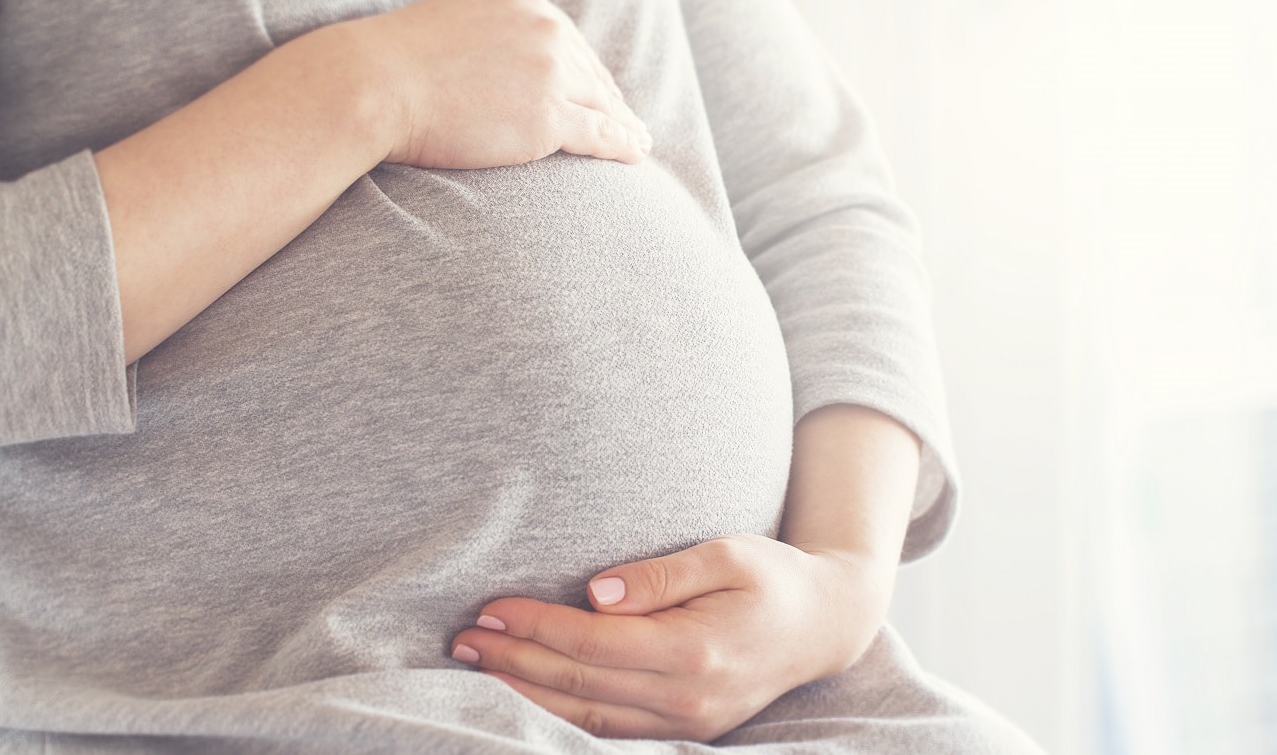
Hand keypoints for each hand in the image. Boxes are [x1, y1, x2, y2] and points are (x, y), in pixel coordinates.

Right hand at [341, 0, 651, 168]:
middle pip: (591, 73)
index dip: (587, 73)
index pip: (570, 42)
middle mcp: (547, 30)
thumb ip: (490, 37)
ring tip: (639, 142)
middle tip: (628, 121)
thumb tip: (500, 63)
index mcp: (527, 3)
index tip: (600, 92)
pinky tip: (636, 153)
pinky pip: (600, 133)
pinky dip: (624, 145)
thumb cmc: (397, 63)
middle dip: (610, 100)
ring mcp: (551, 73)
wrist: (376, 84)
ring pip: (603, 104)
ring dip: (625, 125)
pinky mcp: (549, 117)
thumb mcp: (454, 27)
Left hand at [449, 534, 894, 741]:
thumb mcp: (726, 553)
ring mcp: (687, 723)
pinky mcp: (685, 730)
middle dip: (515, 662)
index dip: (536, 627)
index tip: (490, 608)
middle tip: (462, 639)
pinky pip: (609, 732)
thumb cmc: (772, 577)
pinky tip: (527, 695)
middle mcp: (688, 698)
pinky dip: (560, 716)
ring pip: (587, 719)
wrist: (824, 624)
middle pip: (581, 686)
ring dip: (526, 694)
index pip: (595, 643)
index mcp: (696, 650)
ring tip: (478, 666)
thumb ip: (662, 575)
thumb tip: (596, 591)